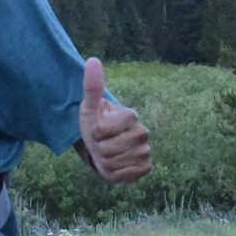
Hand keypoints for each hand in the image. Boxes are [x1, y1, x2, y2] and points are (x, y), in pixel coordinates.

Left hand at [80, 56, 150, 183]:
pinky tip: (117, 165)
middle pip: (107, 150)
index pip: (102, 130)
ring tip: (108, 154)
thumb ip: (92, 86)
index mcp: (130, 116)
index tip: (98, 129)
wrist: (105, 147)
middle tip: (102, 144)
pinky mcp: (146, 167)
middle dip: (99, 150)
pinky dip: (115, 175)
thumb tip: (92, 60)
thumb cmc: (96, 124)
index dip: (94, 133)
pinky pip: (124, 176)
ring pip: (114, 164)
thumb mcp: (90, 107)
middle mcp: (143, 132)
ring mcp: (146, 151)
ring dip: (105, 163)